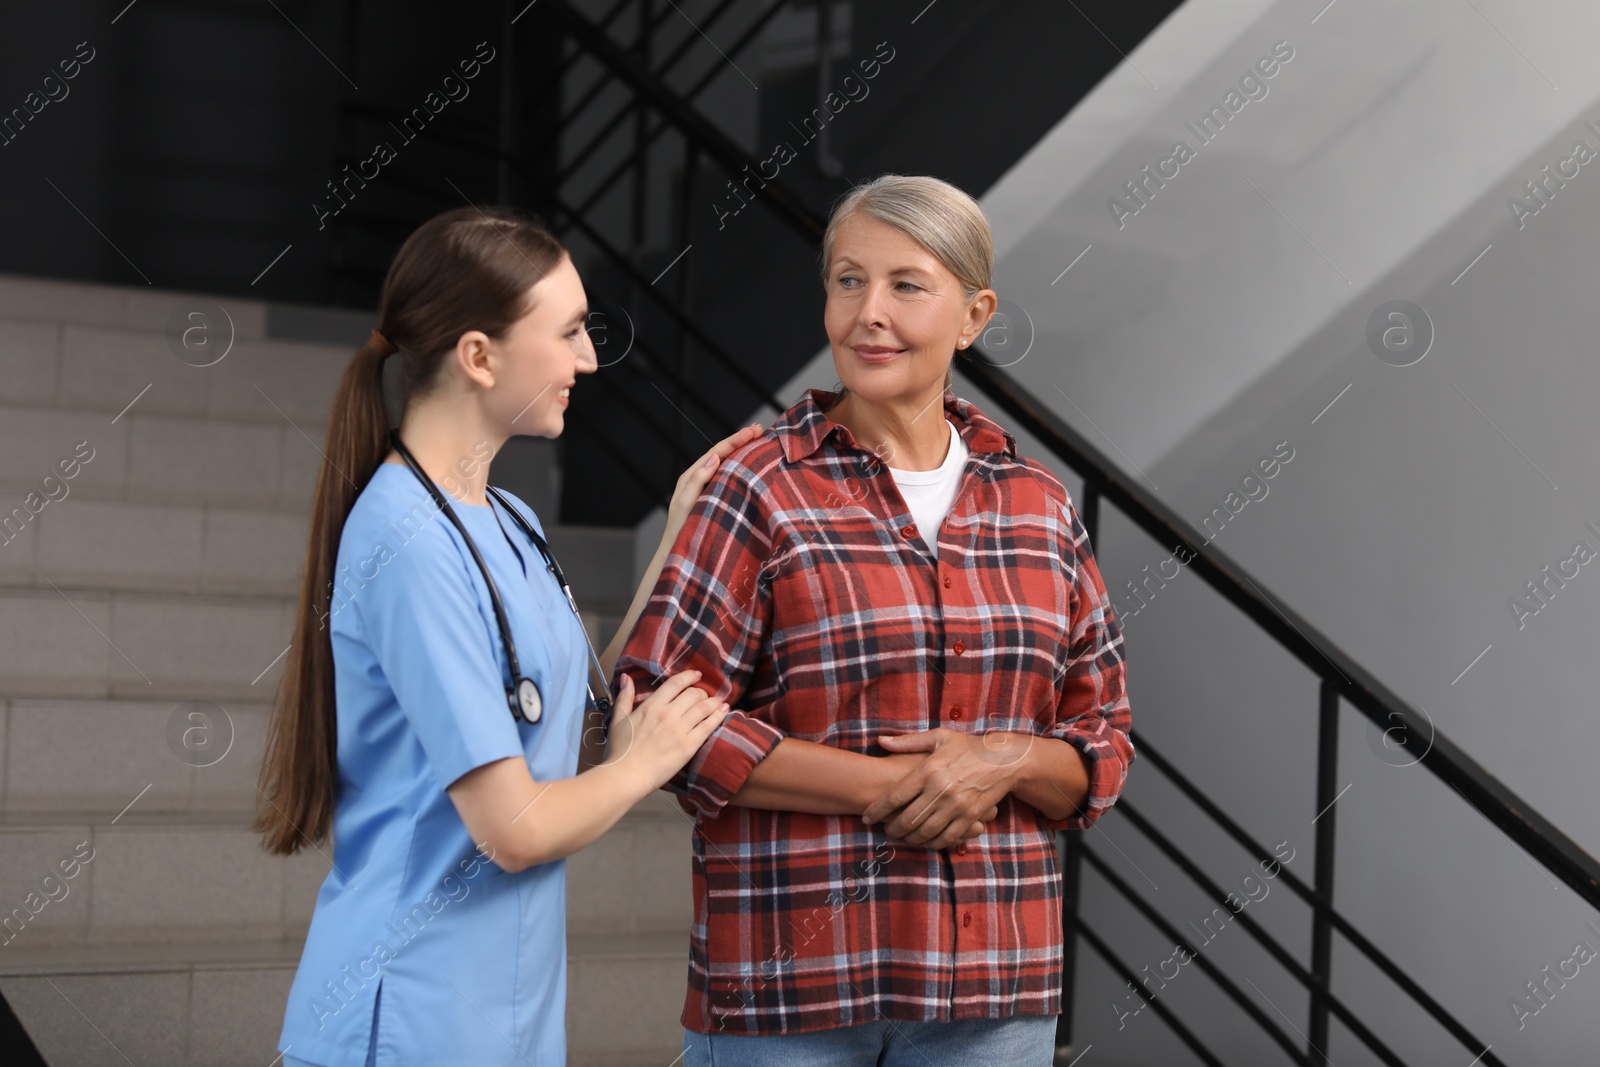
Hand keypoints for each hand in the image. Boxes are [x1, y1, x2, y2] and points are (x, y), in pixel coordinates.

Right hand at [603, 670, 728, 789]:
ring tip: (719, 701)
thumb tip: (627, 677)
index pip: (675, 684)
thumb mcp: (618, 720)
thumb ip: (624, 697)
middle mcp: (668, 714)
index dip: (689, 677)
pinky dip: (718, 716)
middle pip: (693, 694)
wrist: (626, 775)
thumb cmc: (620, 750)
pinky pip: (708, 726)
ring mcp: (680, 729)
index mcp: (652, 706)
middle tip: (704, 696)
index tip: (696, 675)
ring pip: (704, 708)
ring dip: (714, 702)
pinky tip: (725, 710)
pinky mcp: (689, 745)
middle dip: (701, 692)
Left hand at [664, 423, 763, 542]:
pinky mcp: (717, 501)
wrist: (679, 556)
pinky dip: (743, 471)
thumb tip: (715, 457)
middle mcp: (701, 480)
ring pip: (729, 466)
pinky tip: (755, 467)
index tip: (754, 430)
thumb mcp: (685, 504)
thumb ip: (697, 480)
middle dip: (742, 441)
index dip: (735, 440)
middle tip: (761, 429)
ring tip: (761, 442)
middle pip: (724, 455)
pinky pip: (732, 481)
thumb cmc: (680, 532)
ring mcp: (710, 490)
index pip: (716, 453)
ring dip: (744, 453)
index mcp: (691, 477)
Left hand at [862, 730, 1023, 849]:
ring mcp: (957, 806)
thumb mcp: (939, 738)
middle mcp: (941, 790)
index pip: (895, 797)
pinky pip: (947, 837)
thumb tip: (880, 741)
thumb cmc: (968, 747)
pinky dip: (932, 843)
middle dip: (892, 829)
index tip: (868, 818)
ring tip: (901, 837)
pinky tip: (924, 840)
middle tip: (885, 831)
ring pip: (925, 832)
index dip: (877, 811)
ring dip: (909, 839)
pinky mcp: (970, 817)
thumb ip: (908, 742)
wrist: (1004, 761)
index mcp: (929, 770)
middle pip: (907, 819)